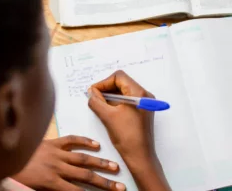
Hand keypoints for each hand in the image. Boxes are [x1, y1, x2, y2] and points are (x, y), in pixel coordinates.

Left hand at [12, 135, 125, 190]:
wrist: (3, 155)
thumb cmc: (18, 175)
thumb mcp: (35, 189)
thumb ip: (53, 190)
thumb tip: (71, 190)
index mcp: (51, 183)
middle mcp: (58, 168)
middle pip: (85, 176)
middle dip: (104, 182)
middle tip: (119, 185)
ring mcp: (56, 153)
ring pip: (82, 159)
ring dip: (100, 163)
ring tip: (114, 166)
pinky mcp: (53, 142)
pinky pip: (71, 140)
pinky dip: (84, 141)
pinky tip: (96, 144)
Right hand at [88, 70, 170, 190]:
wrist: (140, 156)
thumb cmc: (126, 136)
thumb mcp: (107, 116)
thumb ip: (96, 101)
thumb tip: (91, 92)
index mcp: (139, 93)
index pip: (119, 77)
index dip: (104, 82)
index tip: (93, 92)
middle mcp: (144, 95)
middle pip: (121, 83)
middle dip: (106, 89)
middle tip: (94, 97)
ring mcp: (143, 103)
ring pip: (123, 92)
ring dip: (110, 96)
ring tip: (99, 104)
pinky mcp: (141, 111)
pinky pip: (126, 101)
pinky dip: (115, 103)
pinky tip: (107, 110)